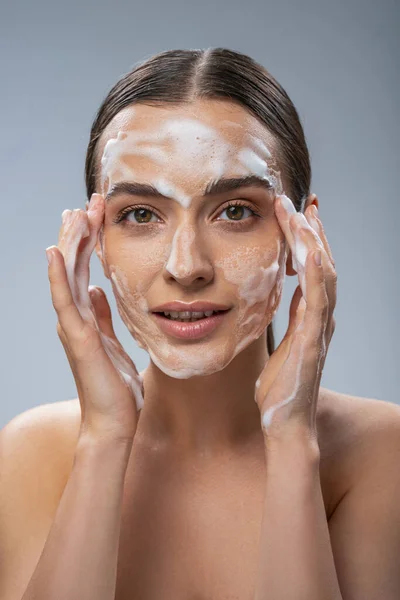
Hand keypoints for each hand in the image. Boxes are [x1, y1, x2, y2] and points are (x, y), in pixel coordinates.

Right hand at [46, 193, 143, 445]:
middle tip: (87, 202)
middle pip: (73, 267)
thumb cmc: (115, 386)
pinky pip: (66, 302)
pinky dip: (59, 277)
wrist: (114, 421)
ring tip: (73, 215)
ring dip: (70, 244)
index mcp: (86, 316)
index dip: (88, 241)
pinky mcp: (78, 339)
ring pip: (67, 277)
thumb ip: (103, 315)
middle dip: (80, 233)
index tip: (97, 213)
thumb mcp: (113, 341)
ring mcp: (74, 327)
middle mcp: (76, 318)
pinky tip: (55, 252)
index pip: (84, 269)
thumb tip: (97, 290)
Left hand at [255, 195, 336, 442]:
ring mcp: (321, 327)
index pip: (312, 269)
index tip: (297, 213)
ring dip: (313, 241)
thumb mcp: (278, 345)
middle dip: (312, 230)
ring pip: (324, 273)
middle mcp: (321, 317)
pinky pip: (318, 298)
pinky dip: (316, 271)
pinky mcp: (314, 339)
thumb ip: (285, 321)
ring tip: (300, 212)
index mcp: (310, 317)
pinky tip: (309, 249)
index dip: (307, 240)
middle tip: (301, 200)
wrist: (285, 423)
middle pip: (323, 263)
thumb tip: (280, 298)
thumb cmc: (279, 388)